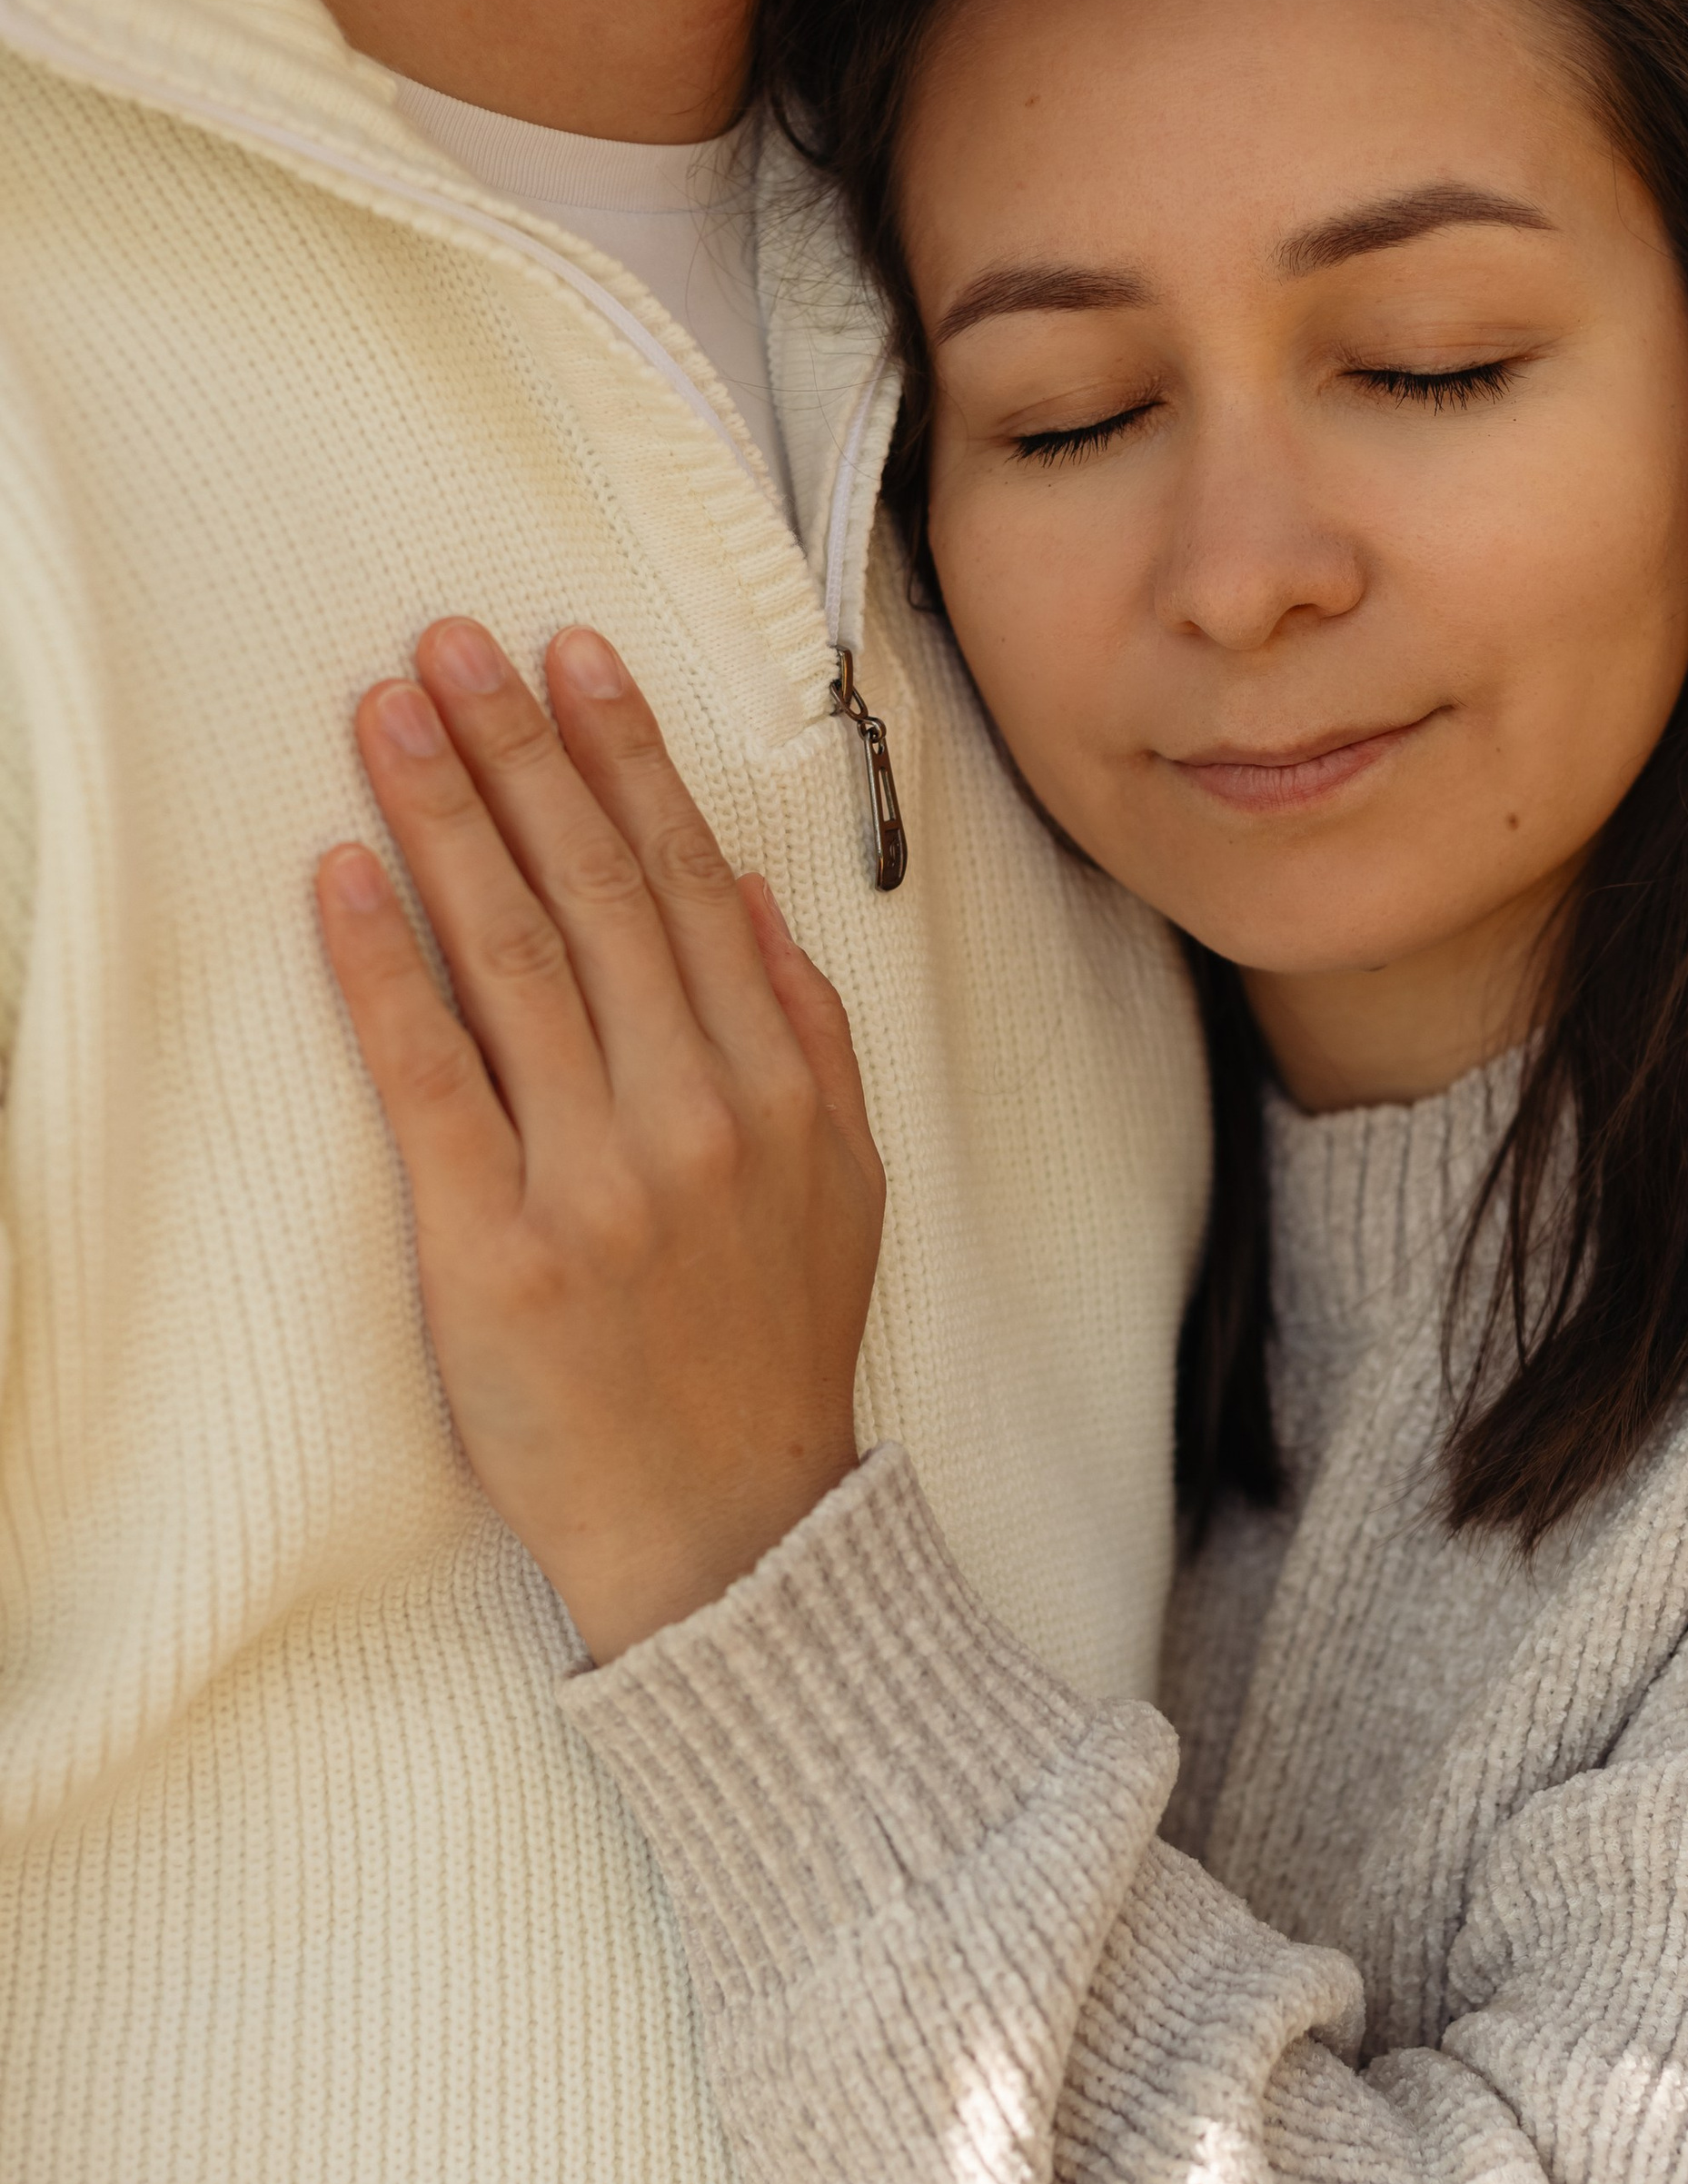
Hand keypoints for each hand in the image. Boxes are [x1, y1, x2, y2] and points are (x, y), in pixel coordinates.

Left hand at [316, 618, 883, 1662]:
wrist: (730, 1536)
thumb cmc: (772, 1358)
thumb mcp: (845, 1187)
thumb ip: (807, 1039)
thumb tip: (754, 902)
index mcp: (775, 1091)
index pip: (689, 886)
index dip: (625, 759)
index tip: (572, 660)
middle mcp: (694, 1117)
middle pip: (597, 894)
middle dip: (523, 754)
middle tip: (453, 647)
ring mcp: (597, 1182)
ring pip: (514, 960)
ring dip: (448, 819)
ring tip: (392, 717)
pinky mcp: (498, 1253)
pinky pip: (433, 1081)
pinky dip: (385, 969)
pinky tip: (346, 875)